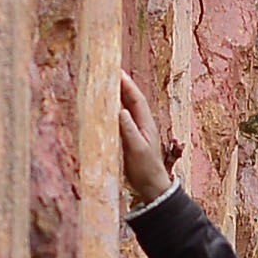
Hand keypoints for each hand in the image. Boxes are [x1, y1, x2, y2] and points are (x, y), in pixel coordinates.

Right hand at [115, 68, 179, 208]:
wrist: (151, 186)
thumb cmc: (145, 169)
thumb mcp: (136, 149)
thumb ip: (129, 129)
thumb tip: (120, 110)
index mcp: (145, 123)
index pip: (136, 99)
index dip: (127, 84)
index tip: (117, 72)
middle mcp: (142, 124)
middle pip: (131, 100)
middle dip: (121, 86)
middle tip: (109, 73)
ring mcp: (136, 131)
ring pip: (126, 109)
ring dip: (117, 97)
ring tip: (106, 85)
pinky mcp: (130, 139)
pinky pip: (121, 120)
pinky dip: (113, 111)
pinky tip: (106, 109)